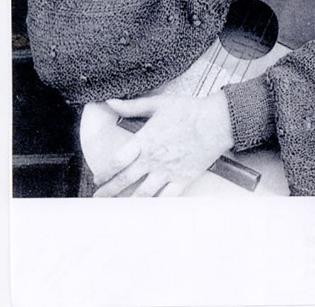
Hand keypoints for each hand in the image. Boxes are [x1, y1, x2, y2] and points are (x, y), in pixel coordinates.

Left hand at [91, 92, 232, 197]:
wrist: (216, 121)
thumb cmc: (188, 110)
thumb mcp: (158, 104)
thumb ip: (132, 106)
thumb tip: (110, 102)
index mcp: (145, 141)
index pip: (117, 161)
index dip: (104, 173)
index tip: (98, 178)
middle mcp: (153, 159)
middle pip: (124, 181)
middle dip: (108, 192)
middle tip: (98, 199)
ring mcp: (168, 172)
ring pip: (142, 194)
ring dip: (126, 203)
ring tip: (116, 208)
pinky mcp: (182, 180)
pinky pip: (165, 199)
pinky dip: (154, 207)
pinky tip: (146, 212)